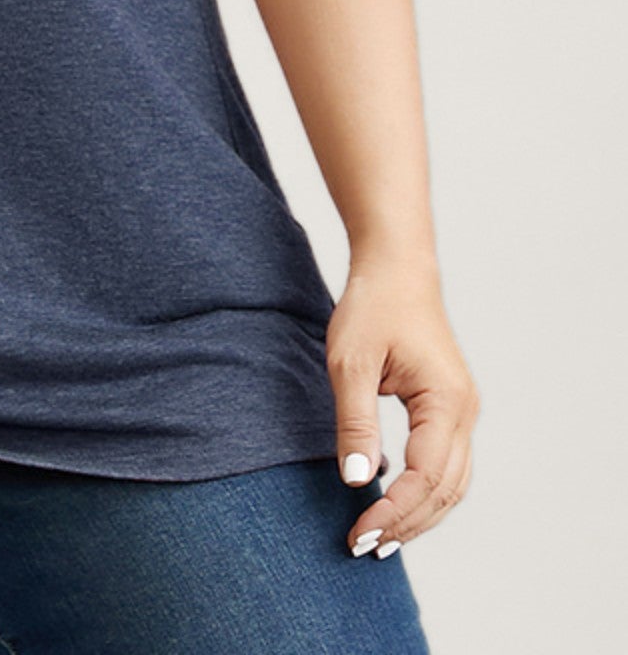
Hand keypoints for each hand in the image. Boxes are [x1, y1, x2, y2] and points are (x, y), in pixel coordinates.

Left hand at [326, 253, 479, 559]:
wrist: (396, 267)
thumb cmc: (372, 307)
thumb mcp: (351, 362)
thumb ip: (356, 422)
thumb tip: (358, 482)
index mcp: (445, 401)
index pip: (425, 478)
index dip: (392, 512)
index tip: (357, 534)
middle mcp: (465, 411)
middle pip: (445, 491)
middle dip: (407, 524)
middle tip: (363, 548)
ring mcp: (463, 410)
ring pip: (451, 484)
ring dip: (419, 515)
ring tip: (379, 538)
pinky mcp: (451, 407)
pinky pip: (446, 464)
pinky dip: (424, 492)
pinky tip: (392, 502)